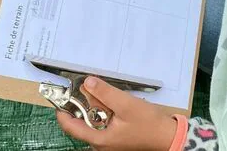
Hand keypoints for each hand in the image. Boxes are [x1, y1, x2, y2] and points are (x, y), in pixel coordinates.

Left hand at [57, 77, 176, 150]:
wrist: (166, 136)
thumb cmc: (147, 123)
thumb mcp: (126, 104)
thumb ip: (106, 93)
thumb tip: (87, 82)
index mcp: (98, 140)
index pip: (71, 127)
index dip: (62, 111)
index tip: (60, 96)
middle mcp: (100, 144)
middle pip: (82, 122)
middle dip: (81, 104)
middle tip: (82, 85)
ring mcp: (108, 142)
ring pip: (93, 121)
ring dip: (93, 105)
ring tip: (98, 89)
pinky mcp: (115, 137)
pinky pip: (102, 122)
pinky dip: (103, 110)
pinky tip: (111, 100)